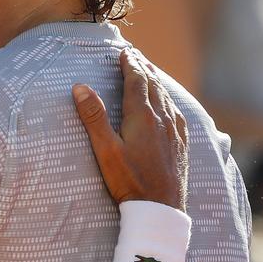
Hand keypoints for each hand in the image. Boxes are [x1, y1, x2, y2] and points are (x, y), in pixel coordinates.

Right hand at [72, 49, 188, 210]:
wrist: (160, 209)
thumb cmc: (129, 181)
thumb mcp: (105, 149)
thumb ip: (94, 117)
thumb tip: (80, 87)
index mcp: (143, 117)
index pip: (137, 82)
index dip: (130, 65)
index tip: (125, 52)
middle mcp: (163, 120)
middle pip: (154, 86)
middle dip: (144, 69)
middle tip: (135, 56)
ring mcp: (175, 132)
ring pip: (166, 98)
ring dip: (156, 82)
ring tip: (149, 73)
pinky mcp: (182, 144)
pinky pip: (176, 113)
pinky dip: (168, 100)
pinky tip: (168, 105)